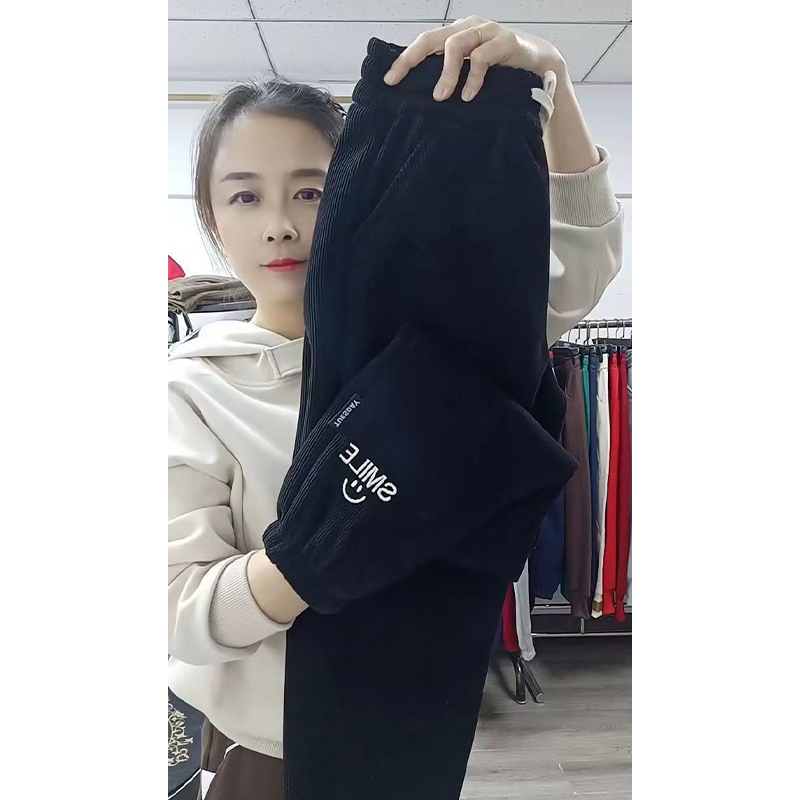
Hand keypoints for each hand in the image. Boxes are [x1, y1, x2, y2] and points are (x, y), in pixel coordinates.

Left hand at [383, 15, 565, 101]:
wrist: (541, 63)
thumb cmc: (501, 70)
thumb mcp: (471, 73)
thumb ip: (452, 77)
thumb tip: (426, 100)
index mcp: (457, 33)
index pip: (424, 42)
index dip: (405, 59)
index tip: (389, 80)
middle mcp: (469, 27)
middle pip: (433, 38)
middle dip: (413, 60)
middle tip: (402, 84)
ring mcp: (488, 31)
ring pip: (456, 45)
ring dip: (446, 74)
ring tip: (441, 97)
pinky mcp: (506, 41)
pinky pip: (482, 57)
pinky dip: (473, 78)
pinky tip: (469, 96)